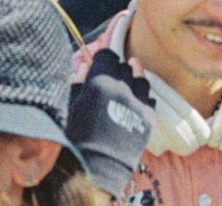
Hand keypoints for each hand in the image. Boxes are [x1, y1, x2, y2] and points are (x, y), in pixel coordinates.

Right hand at [68, 47, 152, 186]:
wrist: (96, 169)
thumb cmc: (77, 137)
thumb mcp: (72, 105)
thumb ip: (79, 82)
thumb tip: (84, 66)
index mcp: (100, 82)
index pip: (107, 55)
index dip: (104, 52)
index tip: (102, 52)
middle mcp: (122, 89)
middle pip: (124, 66)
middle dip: (116, 67)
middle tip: (110, 72)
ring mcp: (138, 104)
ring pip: (141, 79)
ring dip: (134, 75)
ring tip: (130, 73)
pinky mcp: (148, 119)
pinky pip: (149, 98)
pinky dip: (143, 95)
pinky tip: (137, 97)